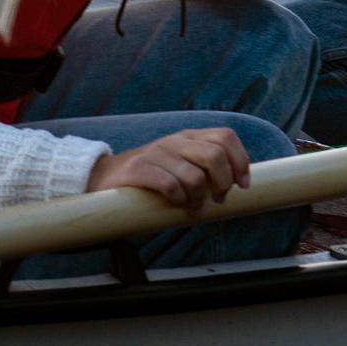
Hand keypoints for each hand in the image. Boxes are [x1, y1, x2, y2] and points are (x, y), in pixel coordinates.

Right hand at [87, 126, 249, 212]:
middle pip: (215, 155)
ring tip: (194, 208)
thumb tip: (237, 185)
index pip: (226, 137)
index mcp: (189, 137)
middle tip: (217, 199)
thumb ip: (204, 168)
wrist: (103, 177)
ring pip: (194, 175)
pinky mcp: (137, 169)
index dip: (240, 160)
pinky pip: (170, 186)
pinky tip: (178, 206)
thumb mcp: (180, 165)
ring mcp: (155, 152)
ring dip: (199, 198)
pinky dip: (180, 201)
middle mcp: (174, 140)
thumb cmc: (150, 178)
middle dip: (223, 182)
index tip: (243, 185)